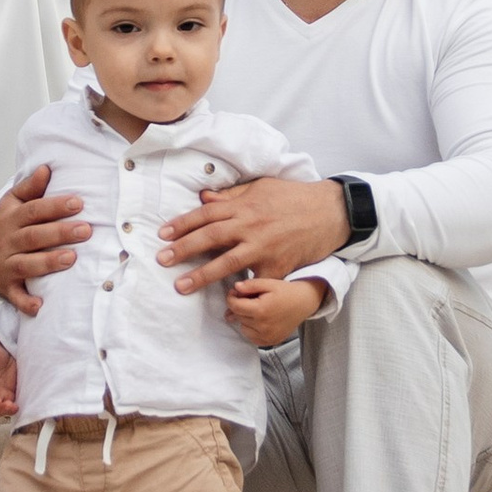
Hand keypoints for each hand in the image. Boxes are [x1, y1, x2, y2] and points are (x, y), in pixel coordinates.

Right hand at [0, 163, 91, 313]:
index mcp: (10, 218)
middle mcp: (7, 241)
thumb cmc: (6, 225)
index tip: (78, 203)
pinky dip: (26, 302)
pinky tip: (40, 305)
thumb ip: (29, 188)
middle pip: (33, 236)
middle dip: (59, 233)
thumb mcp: (11, 203)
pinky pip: (15, 296)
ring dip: (48, 263)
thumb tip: (46, 168)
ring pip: (26, 264)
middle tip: (86, 230)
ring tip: (72, 258)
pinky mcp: (6, 286)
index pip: (33, 211)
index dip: (55, 206)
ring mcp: (5, 265)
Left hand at [161, 172, 352, 296]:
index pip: (205, 215)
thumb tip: (203, 198)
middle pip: (209, 238)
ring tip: (181, 286)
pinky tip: (227, 304)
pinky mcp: (278, 266)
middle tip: (161, 260)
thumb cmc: (294, 197)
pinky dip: (241, 294)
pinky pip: (255, 283)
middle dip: (183, 249)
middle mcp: (250, 226)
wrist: (330, 212)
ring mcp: (263, 248)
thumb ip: (232, 195)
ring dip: (201, 275)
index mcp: (244, 206)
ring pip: (226, 263)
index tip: (163, 235)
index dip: (182, 224)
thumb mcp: (261, 187)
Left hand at [227, 269, 326, 347]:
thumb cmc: (287, 291)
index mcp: (261, 310)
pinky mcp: (270, 342)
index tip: (235, 292)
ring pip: (243, 328)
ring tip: (256, 309)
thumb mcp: (269, 283)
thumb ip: (250, 285)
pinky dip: (251, 329)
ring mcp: (267, 336)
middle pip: (238, 316)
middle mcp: (263, 326)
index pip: (234, 306)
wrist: (305, 303)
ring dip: (244, 319)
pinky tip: (259, 320)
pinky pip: (251, 337)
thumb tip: (236, 288)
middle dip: (238, 306)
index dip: (231, 297)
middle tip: (248, 298)